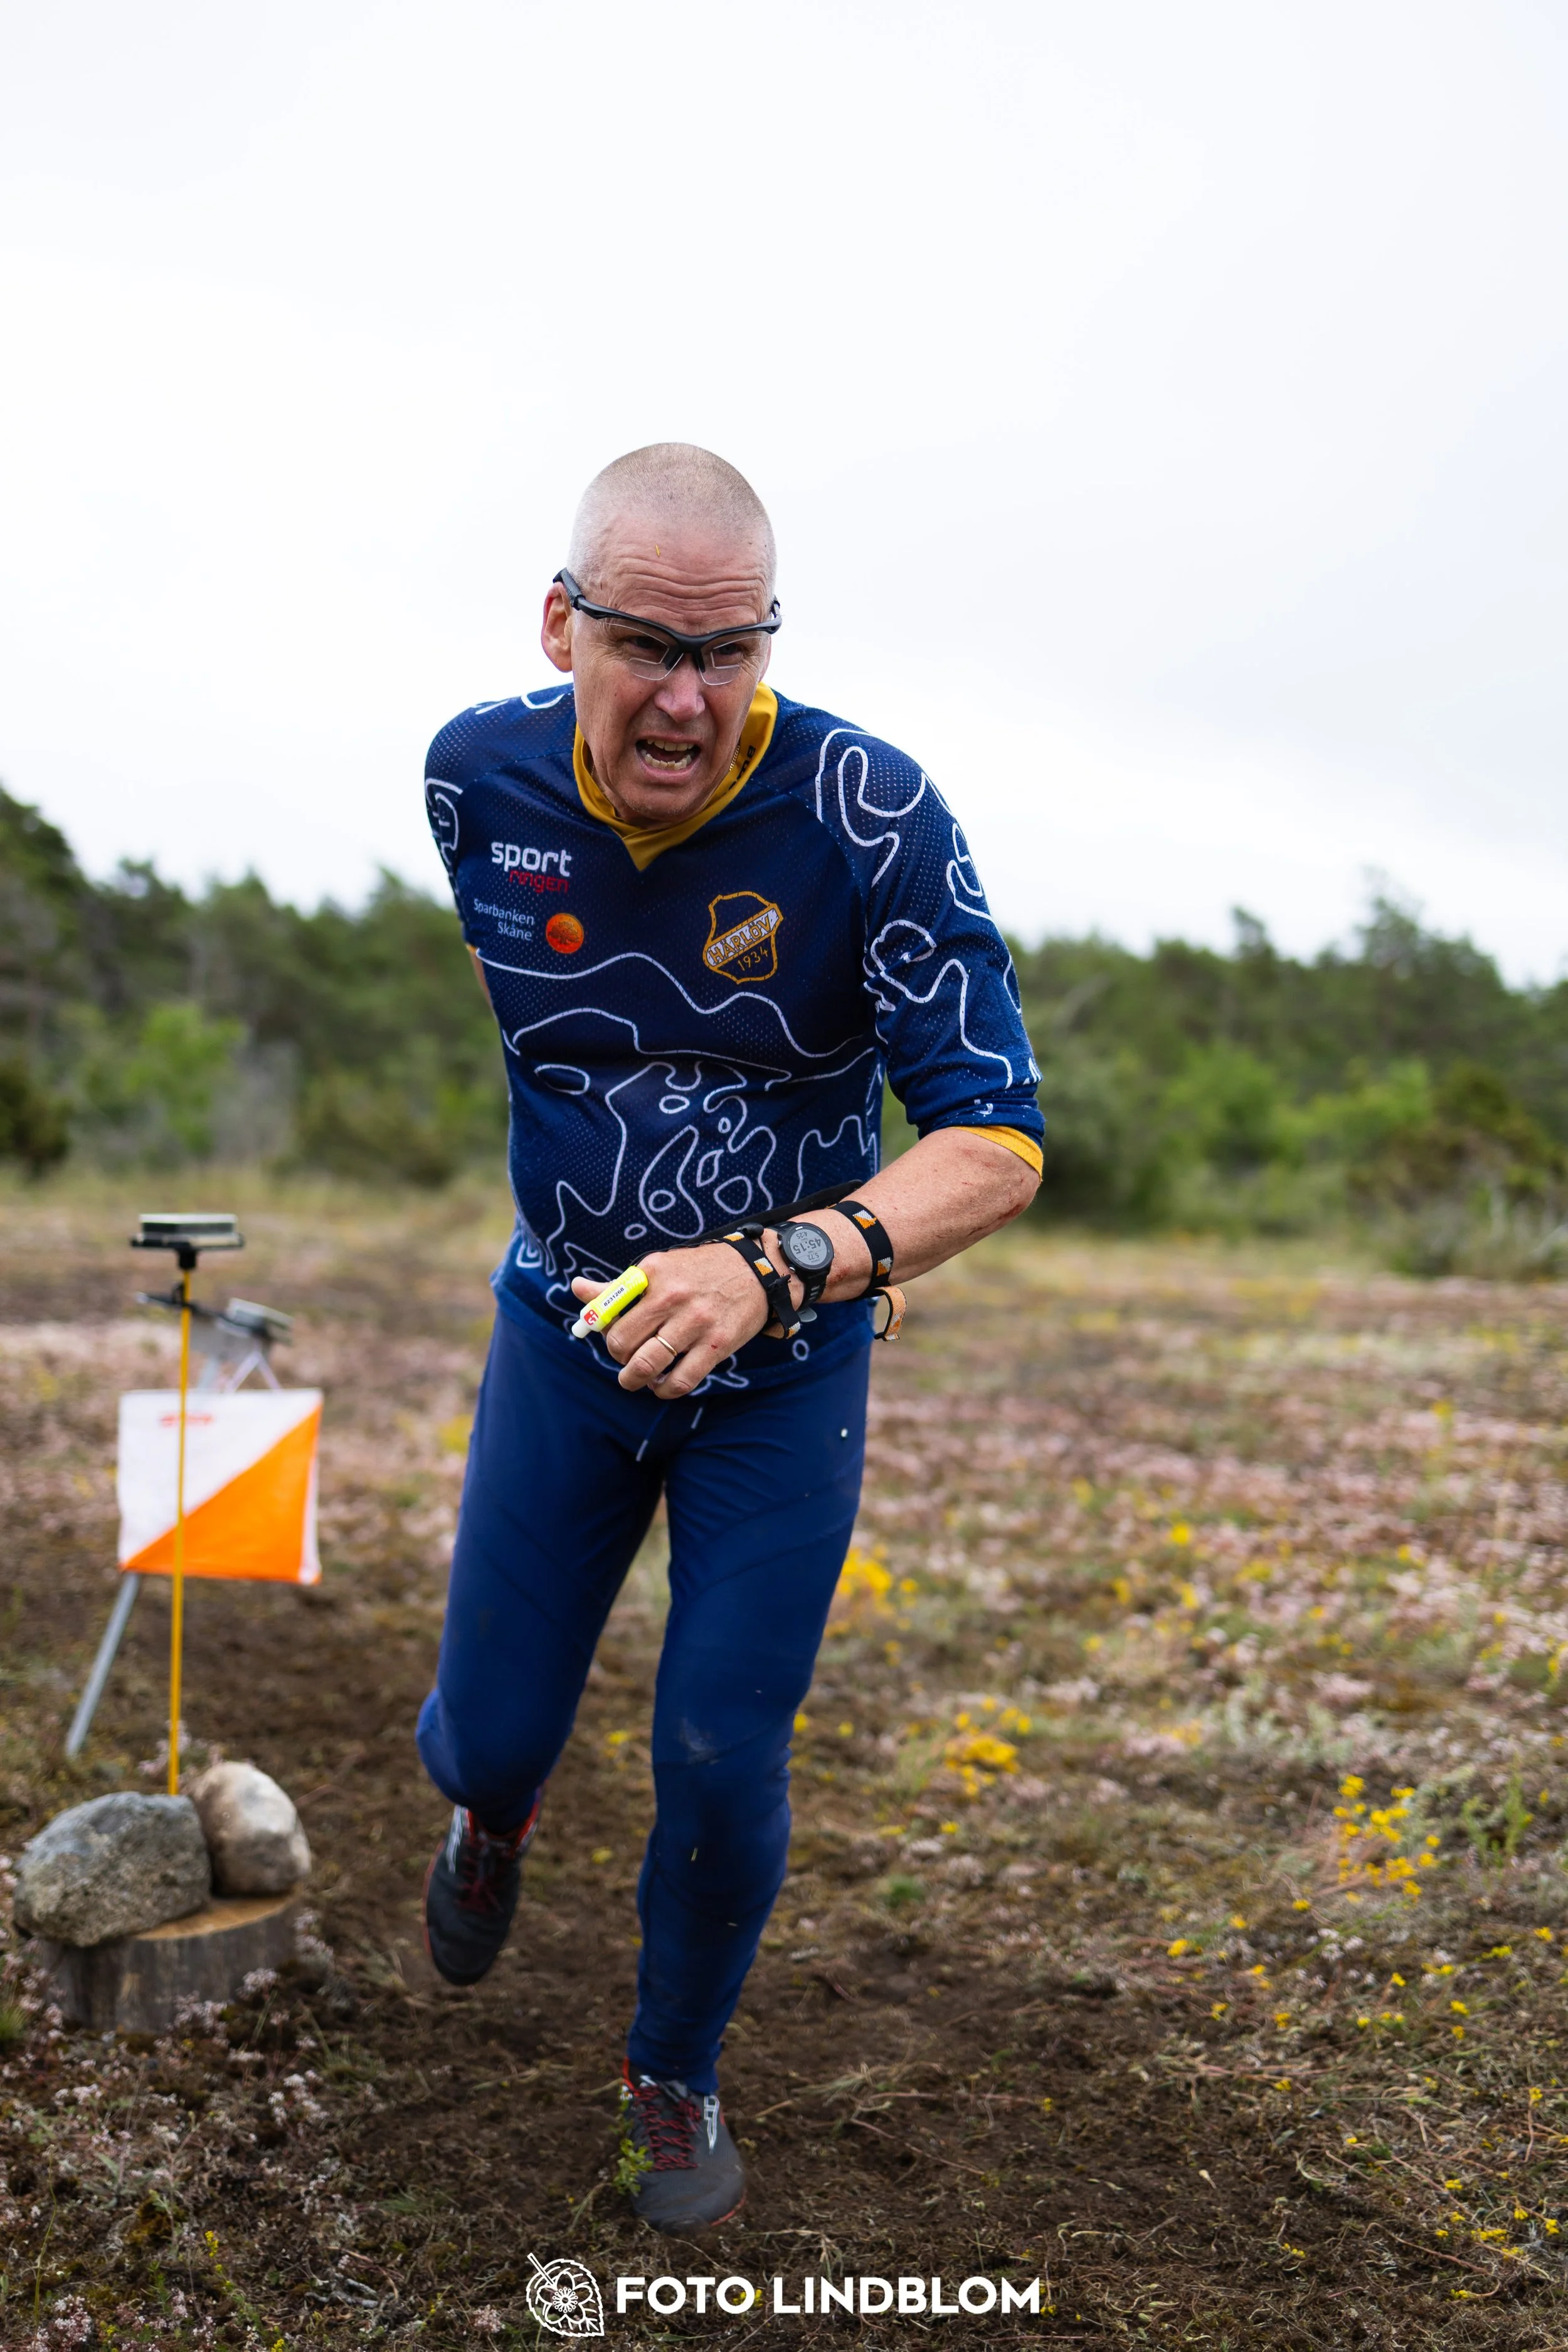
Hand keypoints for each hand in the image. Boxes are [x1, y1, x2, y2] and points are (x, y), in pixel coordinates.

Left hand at [570, 1243, 790, 1396]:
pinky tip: (662, 1385)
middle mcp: (672, 1296)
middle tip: (626, 1359)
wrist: (758, 1271)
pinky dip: (664, 1390)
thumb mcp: (660, 1269)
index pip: (609, 1311)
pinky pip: (680, 1382)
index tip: (612, 1336)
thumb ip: (619, 1287)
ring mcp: (695, 1322)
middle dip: (618, 1358)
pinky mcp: (717, 1345)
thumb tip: (578, 1290)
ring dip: (634, 1380)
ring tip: (636, 1379)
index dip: (604, 1331)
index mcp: (652, 1273)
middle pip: (622, 1343)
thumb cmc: (700, 1272)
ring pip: (647, 1366)